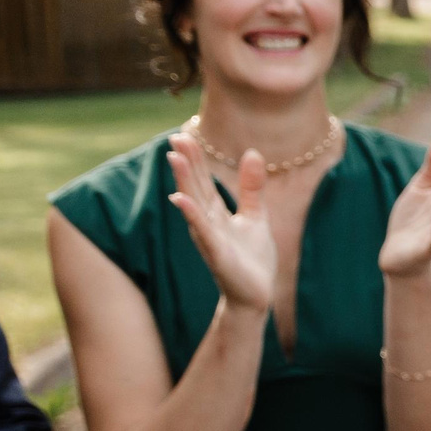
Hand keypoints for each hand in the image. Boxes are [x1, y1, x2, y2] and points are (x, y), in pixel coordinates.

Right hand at [167, 133, 276, 311]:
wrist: (256, 295)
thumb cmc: (251, 258)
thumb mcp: (255, 216)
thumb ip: (251, 187)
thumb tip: (252, 152)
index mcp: (216, 214)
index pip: (203, 181)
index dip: (195, 159)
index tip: (183, 135)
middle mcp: (208, 223)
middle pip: (195, 188)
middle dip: (186, 163)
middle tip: (175, 138)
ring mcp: (210, 238)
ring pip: (194, 205)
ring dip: (184, 181)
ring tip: (174, 158)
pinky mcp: (217, 254)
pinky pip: (203, 231)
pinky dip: (192, 214)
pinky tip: (180, 199)